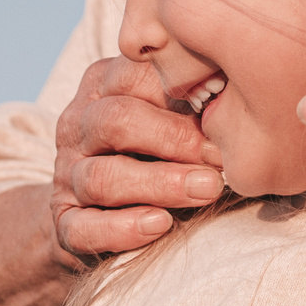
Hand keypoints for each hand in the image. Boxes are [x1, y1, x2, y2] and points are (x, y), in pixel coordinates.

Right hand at [47, 56, 225, 261]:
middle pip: (115, 121)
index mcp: (101, 87)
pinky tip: (160, 224)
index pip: (134, 77)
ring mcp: (65, 176)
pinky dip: (123, 228)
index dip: (183, 95)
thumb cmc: (156, 151)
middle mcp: (77, 126)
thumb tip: (240, 98)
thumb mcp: (168, 116)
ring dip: (159, 184)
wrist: (101, 211)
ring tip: (207, 190)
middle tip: (221, 159)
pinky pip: (84, 228)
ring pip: (102, 177)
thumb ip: (191, 103)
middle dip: (174, 140)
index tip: (228, 116)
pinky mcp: (65, 223)